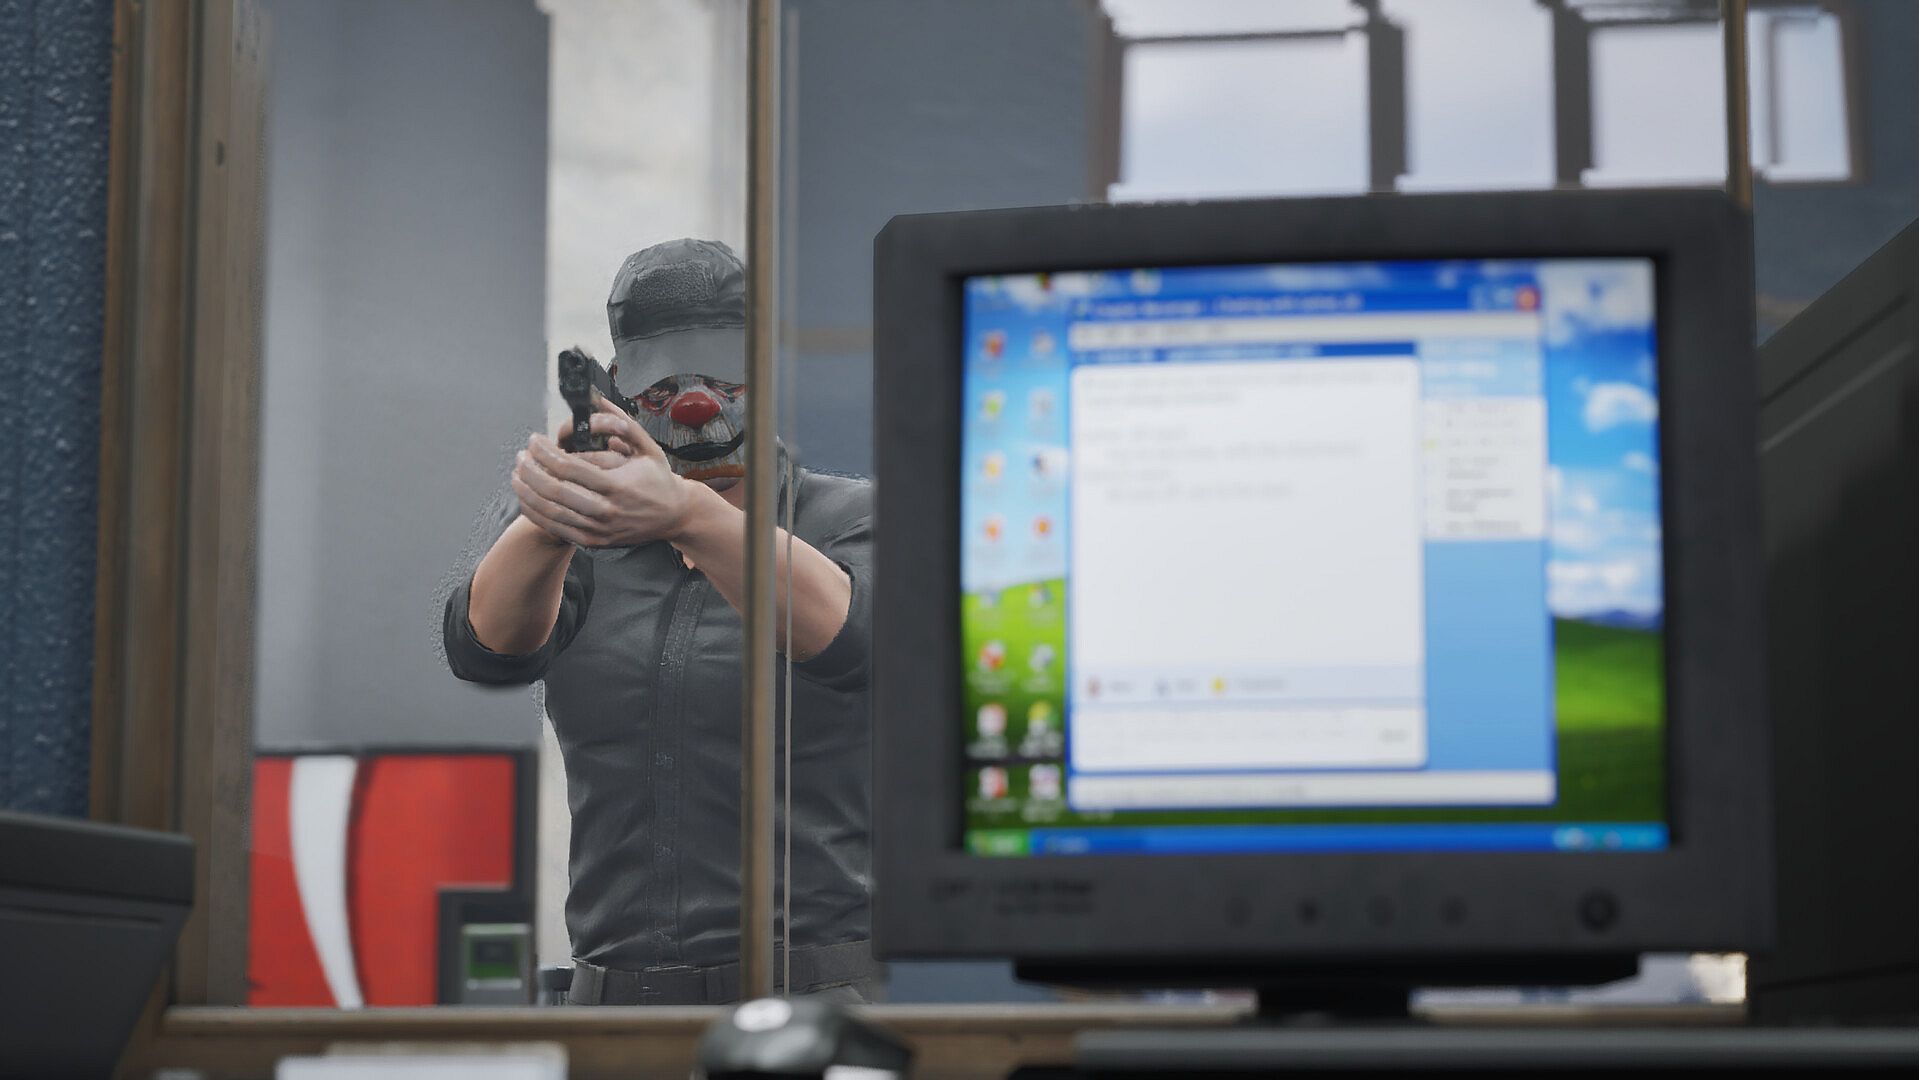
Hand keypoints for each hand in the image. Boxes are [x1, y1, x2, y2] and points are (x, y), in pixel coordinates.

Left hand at [510, 397, 696, 546]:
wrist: (675, 516)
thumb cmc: (660, 481)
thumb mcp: (648, 447)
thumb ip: (621, 423)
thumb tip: (597, 399)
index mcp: (618, 485)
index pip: (568, 467)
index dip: (544, 452)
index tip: (535, 441)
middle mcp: (606, 509)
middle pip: (553, 490)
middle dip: (530, 471)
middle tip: (522, 457)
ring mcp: (599, 528)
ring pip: (550, 511)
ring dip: (527, 491)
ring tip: (518, 475)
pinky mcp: (594, 541)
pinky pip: (555, 527)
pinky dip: (536, 512)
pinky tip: (528, 498)